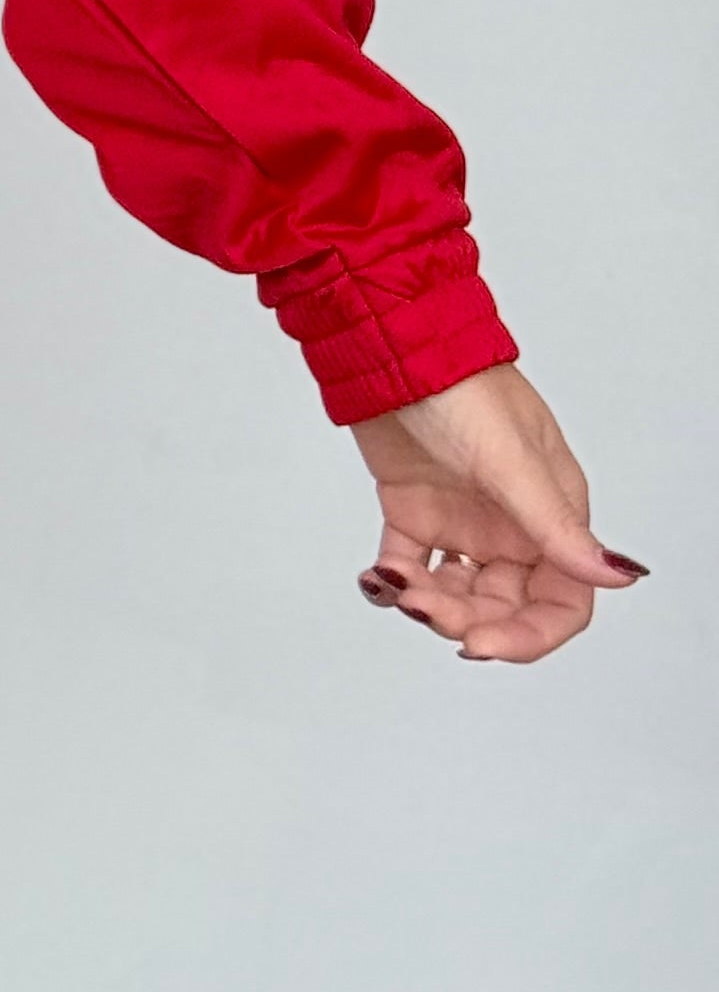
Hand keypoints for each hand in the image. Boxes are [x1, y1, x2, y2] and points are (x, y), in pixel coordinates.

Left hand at [352, 363, 644, 663]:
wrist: (389, 347)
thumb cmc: (461, 390)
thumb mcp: (511, 463)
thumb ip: (555, 527)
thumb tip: (617, 575)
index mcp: (551, 514)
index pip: (561, 601)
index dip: (528, 636)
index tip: (481, 644)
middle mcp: (512, 525)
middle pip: (503, 606)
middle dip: (465, 620)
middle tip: (424, 607)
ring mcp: (462, 519)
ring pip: (455, 593)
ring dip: (426, 602)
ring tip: (396, 584)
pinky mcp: (414, 511)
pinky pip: (408, 565)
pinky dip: (391, 581)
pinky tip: (375, 577)